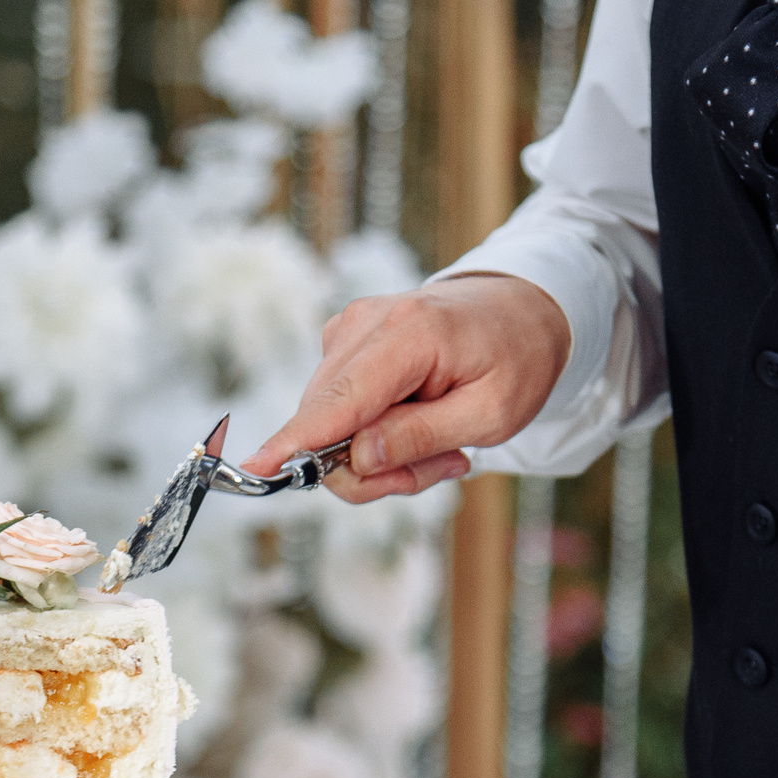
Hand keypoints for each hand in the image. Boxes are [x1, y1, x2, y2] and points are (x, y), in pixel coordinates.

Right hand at [240, 274, 569, 502]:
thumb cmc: (517, 359)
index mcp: (409, 333)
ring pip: (331, 424)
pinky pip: (340, 411)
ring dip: (381, 454)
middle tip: (446, 466)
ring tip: (444, 442)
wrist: (522, 309)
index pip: (339, 400)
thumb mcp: (493, 414)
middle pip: (328, 423)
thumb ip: (421, 437)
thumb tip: (355, 458)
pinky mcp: (345, 343)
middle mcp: (366, 323)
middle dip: (374, 467)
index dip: (296, 442)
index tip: (256, 468)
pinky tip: (421, 420)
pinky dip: (376, 433)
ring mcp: (350, 330)